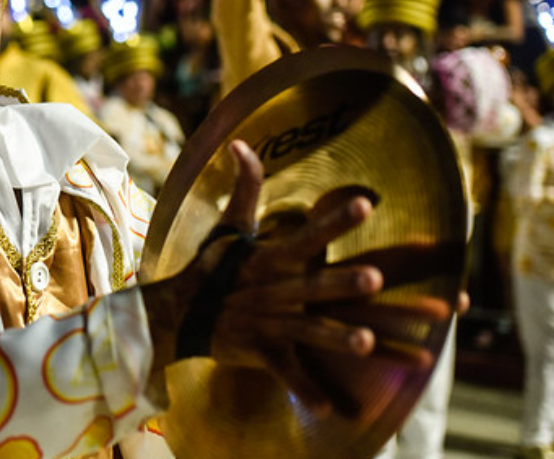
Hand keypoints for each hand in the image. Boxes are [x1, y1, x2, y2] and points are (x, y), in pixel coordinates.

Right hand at [204, 141, 382, 414]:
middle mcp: (279, 290)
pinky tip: (331, 411)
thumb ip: (245, 186)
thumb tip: (239, 142)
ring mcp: (272, 322)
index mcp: (274, 258)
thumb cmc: (212, 268)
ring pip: (312, 330)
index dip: (335, 220)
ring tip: (368, 343)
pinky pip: (287, 373)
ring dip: (339, 336)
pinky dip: (305, 393)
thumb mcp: (229, 226)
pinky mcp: (262, 350)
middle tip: (376, 278)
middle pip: (321, 285)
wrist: (178, 312)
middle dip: (348, 283)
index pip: (309, 234)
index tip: (365, 204)